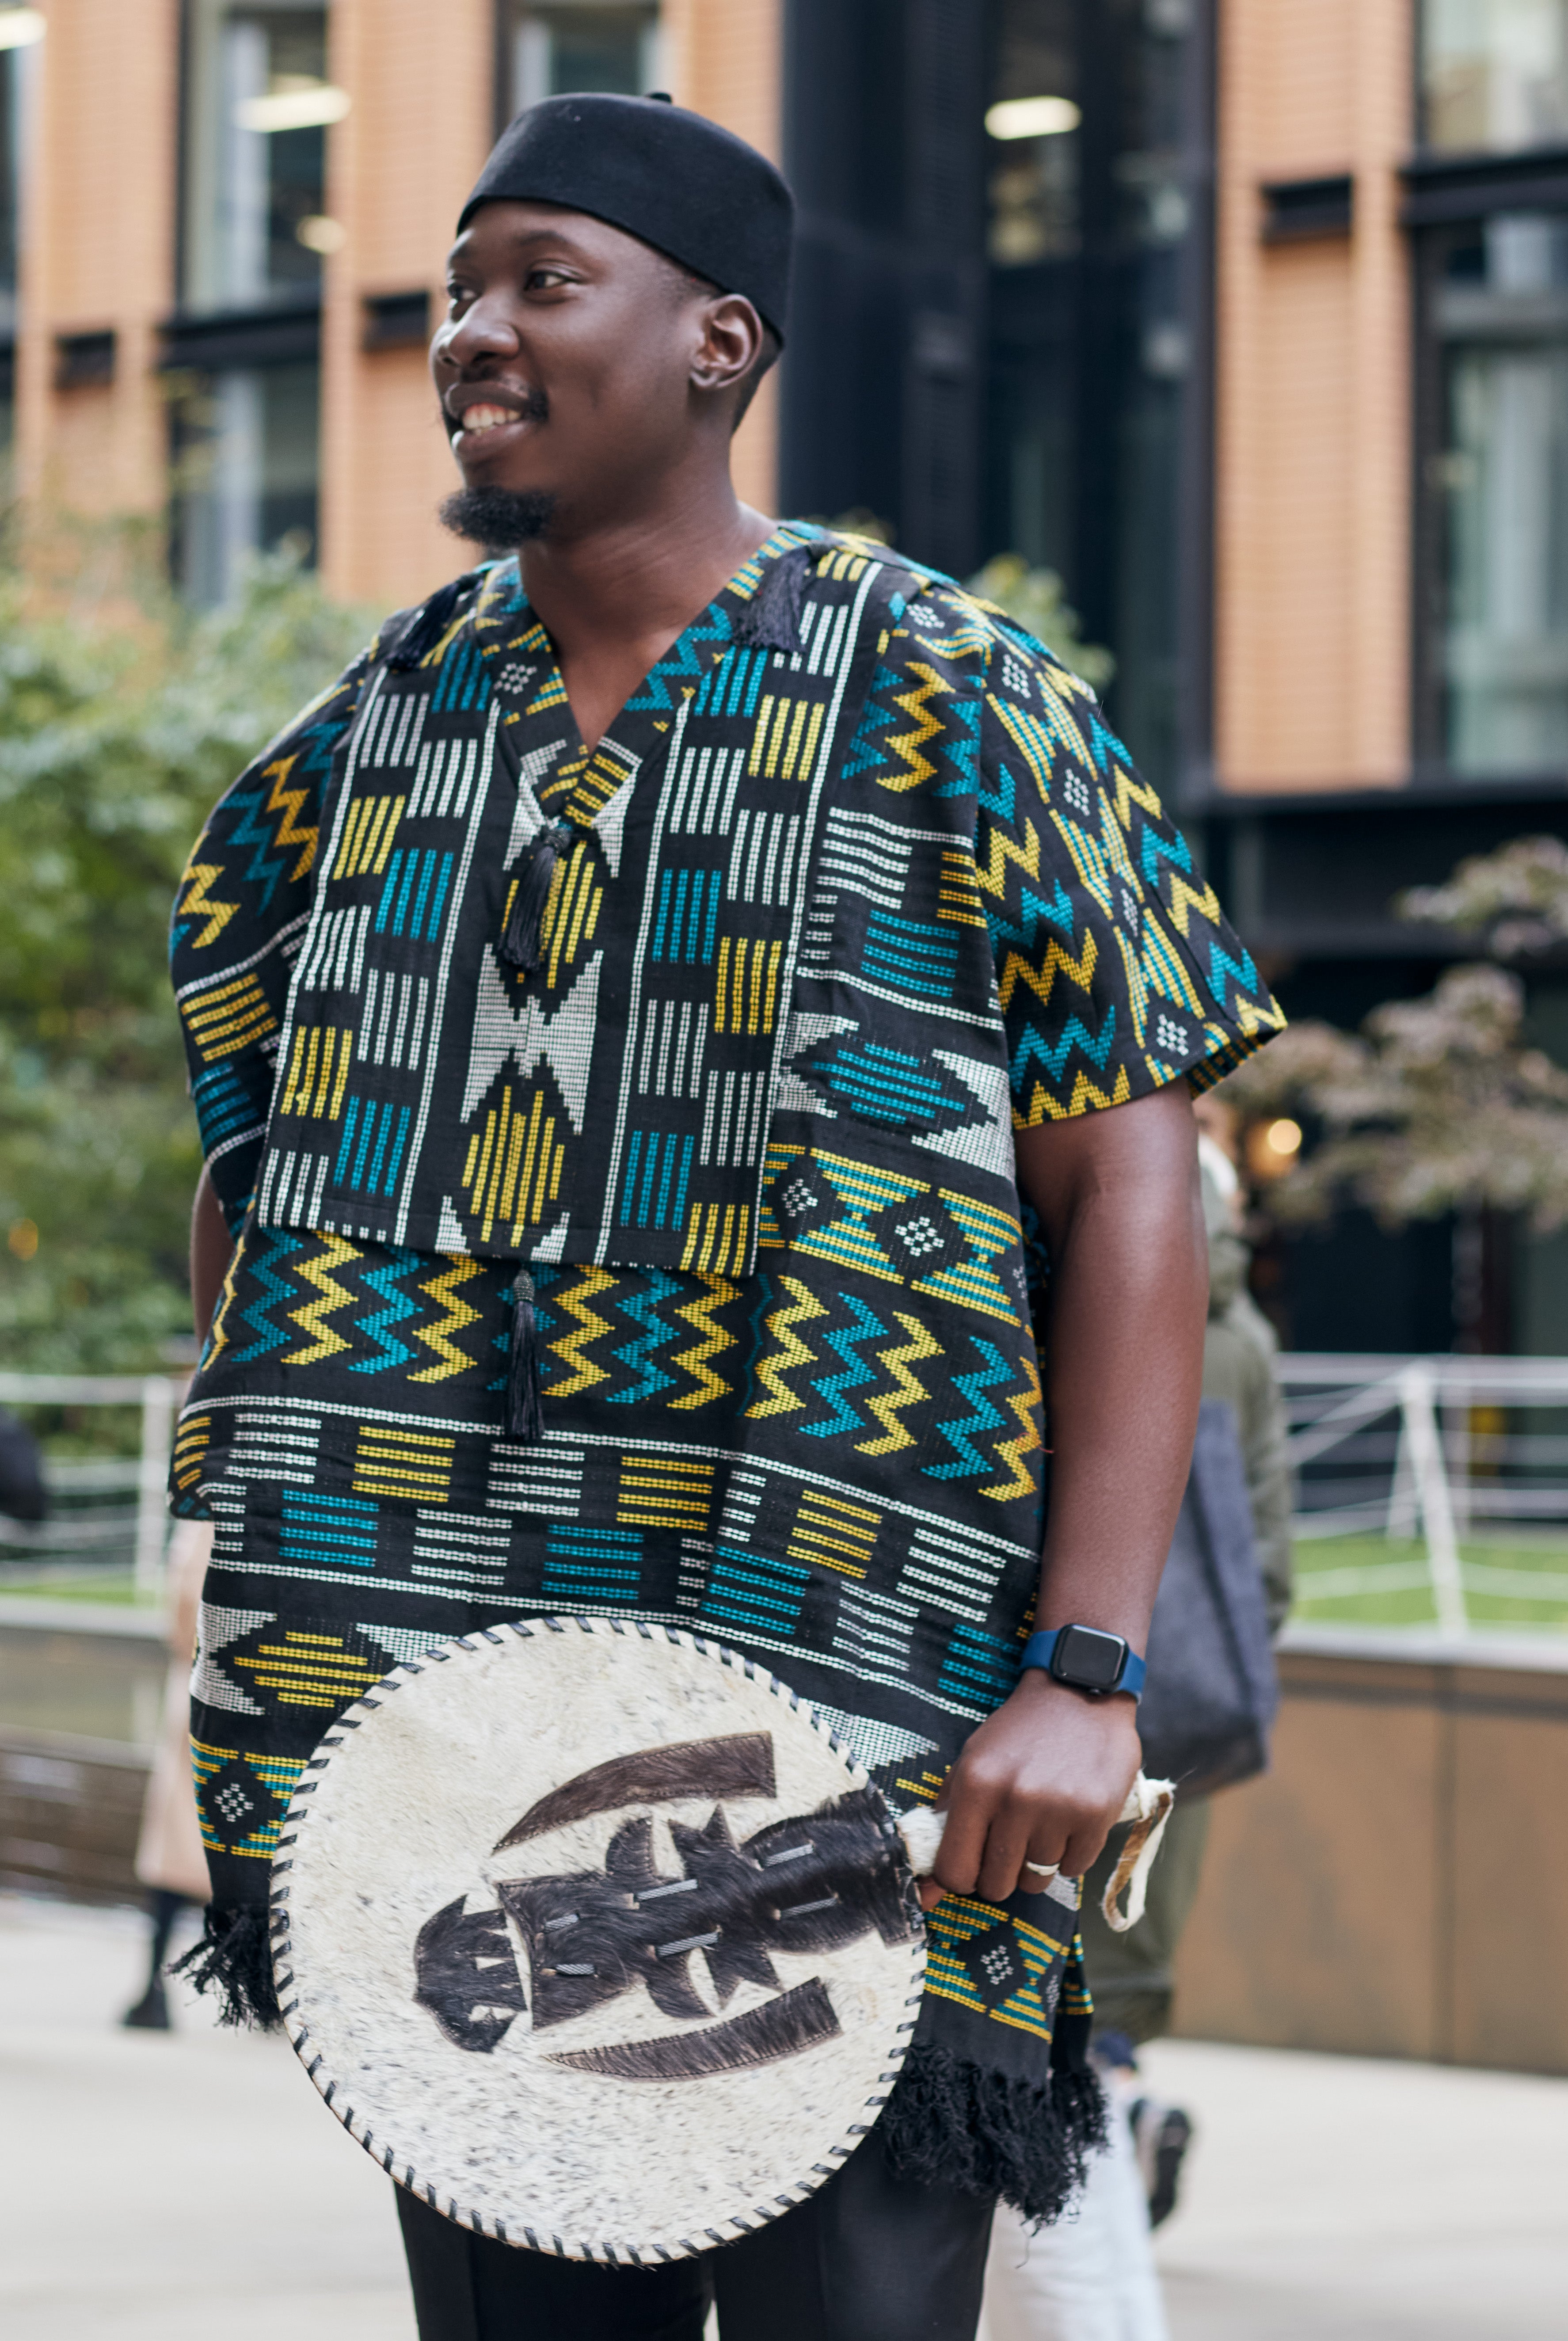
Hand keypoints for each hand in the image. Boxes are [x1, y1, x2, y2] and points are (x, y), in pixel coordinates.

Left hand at [916, 1670, 1140, 1912]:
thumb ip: (947, 1820)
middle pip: (996, 1885)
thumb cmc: (1019, 1733)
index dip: (960, 1878)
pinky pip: (1073, 1869)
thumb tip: (925, 1890)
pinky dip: (1069, 1854)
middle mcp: (1014, 1799)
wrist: (1079, 1693)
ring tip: (1042, 1823)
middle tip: (1010, 1841)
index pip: (954, 1872)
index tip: (971, 1867)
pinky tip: (1068, 1820)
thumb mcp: (971, 1761)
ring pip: (1035, 1881)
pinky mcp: (1096, 1817)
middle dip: (999, 1872)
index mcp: (975, 1784)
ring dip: (1036, 1862)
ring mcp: (1058, 1810)